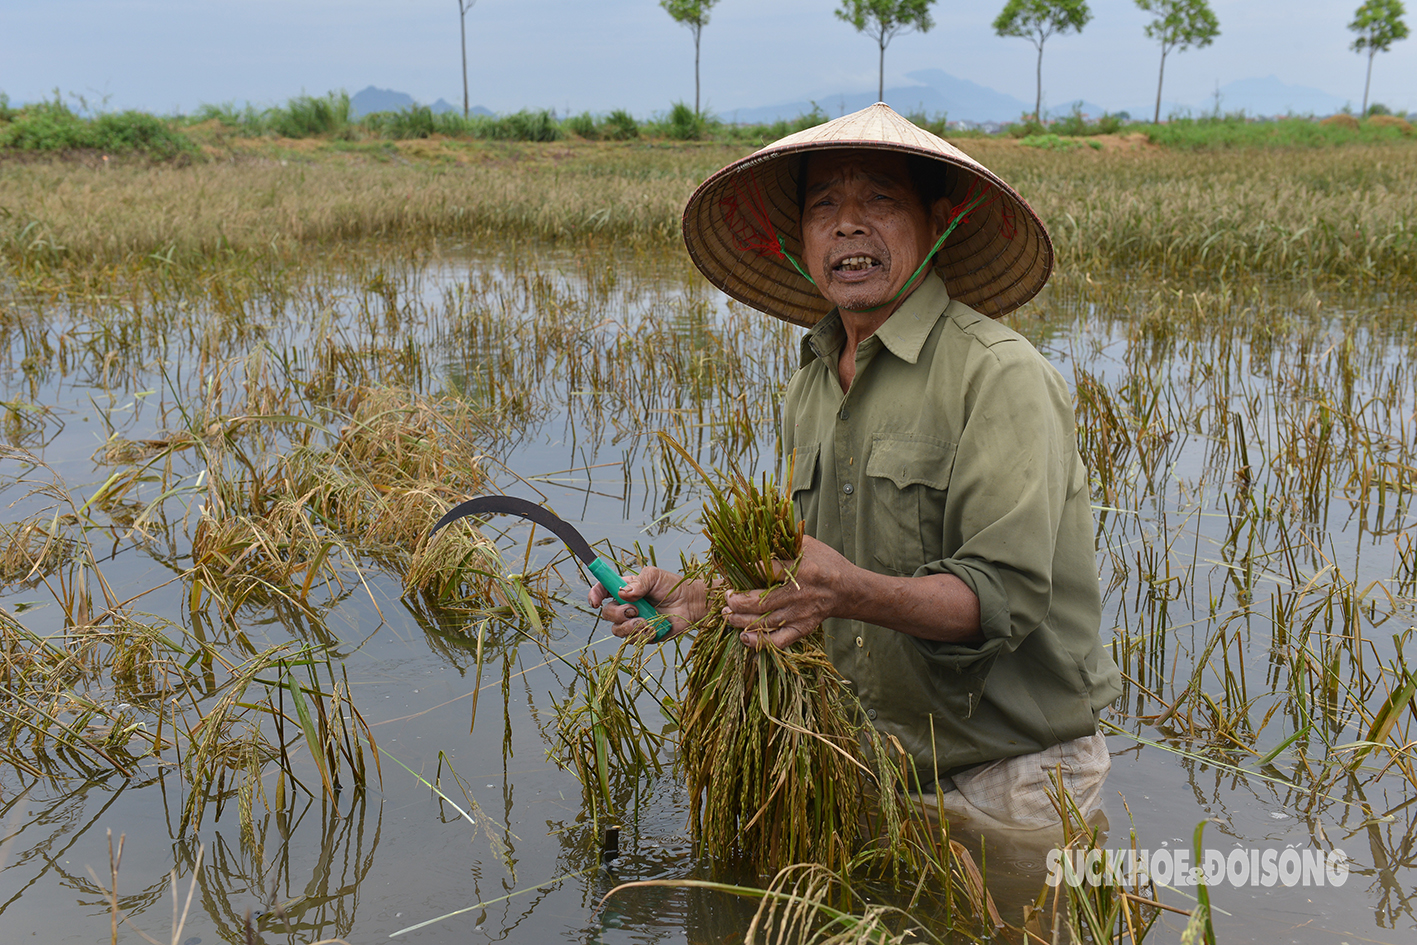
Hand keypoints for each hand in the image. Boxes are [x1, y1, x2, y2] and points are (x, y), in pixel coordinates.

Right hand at [588, 566, 707, 639]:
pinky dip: (641, 634)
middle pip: (606, 613)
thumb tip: (623, 593)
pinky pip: (632, 640)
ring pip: (617, 630)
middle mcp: (626, 605)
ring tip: (646, 620)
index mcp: (625, 588)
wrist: (690, 604)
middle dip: (617, 613)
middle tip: (634, 609)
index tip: (595, 601)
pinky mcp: (642, 635)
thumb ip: (638, 582)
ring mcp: (633, 622)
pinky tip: (653, 628)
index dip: (594, 595)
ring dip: (629, 626)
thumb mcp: (654, 576)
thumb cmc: (673, 586)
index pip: (602, 590)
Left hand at [723, 535, 853, 648]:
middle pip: (761, 602)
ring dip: (741, 620)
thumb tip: (757, 531)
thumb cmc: (825, 563)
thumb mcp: (809, 545)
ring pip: (764, 623)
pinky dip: (760, 643)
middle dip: (738, 601)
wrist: (847, 590)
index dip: (749, 570)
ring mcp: (799, 615)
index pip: (769, 569)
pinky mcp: (801, 629)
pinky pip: (778, 641)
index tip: (734, 569)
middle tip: (727, 597)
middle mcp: (798, 595)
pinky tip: (745, 637)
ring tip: (728, 614)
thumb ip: (785, 541)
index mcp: (802, 570)